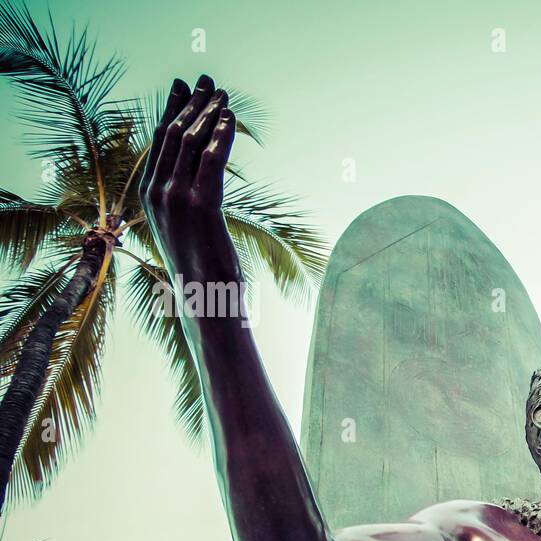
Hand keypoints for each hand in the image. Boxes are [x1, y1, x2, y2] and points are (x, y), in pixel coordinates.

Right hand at [139, 75, 239, 286]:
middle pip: (173, 133)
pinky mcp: (201, 206)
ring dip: (209, 113)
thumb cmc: (199, 269)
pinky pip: (211, 160)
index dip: (172, 109)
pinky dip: (221, 135)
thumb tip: (199, 186)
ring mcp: (176, 197)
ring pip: (191, 142)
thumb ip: (186, 201)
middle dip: (191, 102)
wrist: (203, 299)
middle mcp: (156, 191)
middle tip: (207, 80)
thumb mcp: (185, 229)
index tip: (184, 87)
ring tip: (222, 93)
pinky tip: (230, 119)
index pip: (160, 141)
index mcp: (149, 194)